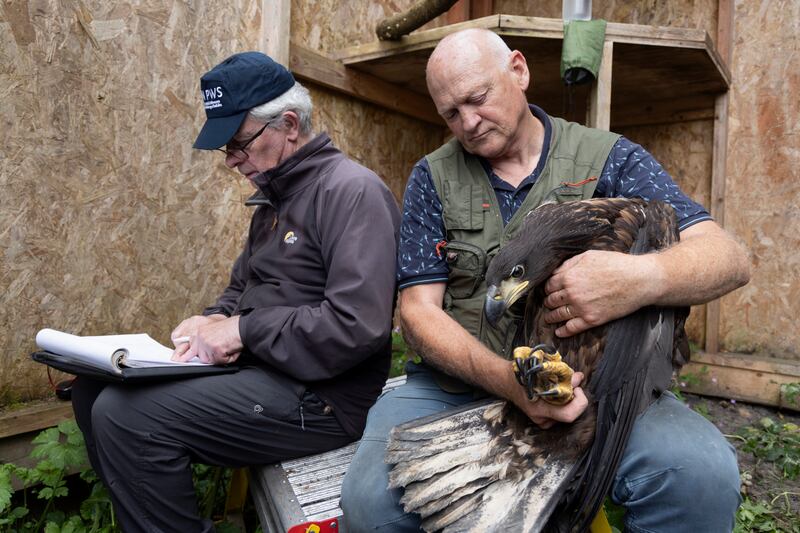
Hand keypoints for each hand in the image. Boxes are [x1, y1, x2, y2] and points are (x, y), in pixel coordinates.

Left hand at [171, 314, 239, 363]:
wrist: (242, 326)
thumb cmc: (232, 330)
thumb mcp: (213, 333)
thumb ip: (202, 343)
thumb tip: (192, 356)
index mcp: (199, 333)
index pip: (188, 347)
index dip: (183, 356)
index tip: (175, 360)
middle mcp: (200, 337)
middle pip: (202, 357)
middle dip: (213, 356)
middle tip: (222, 348)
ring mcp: (207, 343)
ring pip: (211, 360)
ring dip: (221, 357)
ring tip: (228, 347)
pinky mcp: (215, 349)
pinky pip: (221, 361)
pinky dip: (229, 358)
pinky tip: (231, 349)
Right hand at [513, 372, 587, 428]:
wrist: (507, 382)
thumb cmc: (522, 374)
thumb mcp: (542, 370)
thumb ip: (562, 375)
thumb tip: (579, 378)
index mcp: (540, 408)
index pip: (569, 415)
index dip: (579, 402)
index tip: (577, 388)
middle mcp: (541, 418)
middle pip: (570, 413)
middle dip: (575, 398)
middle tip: (572, 385)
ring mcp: (542, 421)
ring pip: (566, 413)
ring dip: (569, 400)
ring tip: (563, 387)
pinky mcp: (544, 419)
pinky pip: (560, 413)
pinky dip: (563, 403)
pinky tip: (557, 393)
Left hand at [542, 250, 660, 336]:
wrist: (639, 280)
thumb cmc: (616, 264)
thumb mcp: (589, 256)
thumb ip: (569, 264)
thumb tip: (556, 272)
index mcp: (569, 277)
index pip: (549, 285)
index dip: (547, 288)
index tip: (548, 291)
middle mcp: (572, 294)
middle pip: (552, 301)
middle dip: (548, 302)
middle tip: (548, 303)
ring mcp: (581, 308)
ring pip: (558, 315)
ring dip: (551, 317)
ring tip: (548, 318)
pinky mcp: (592, 319)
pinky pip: (572, 328)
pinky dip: (563, 331)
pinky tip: (559, 332)